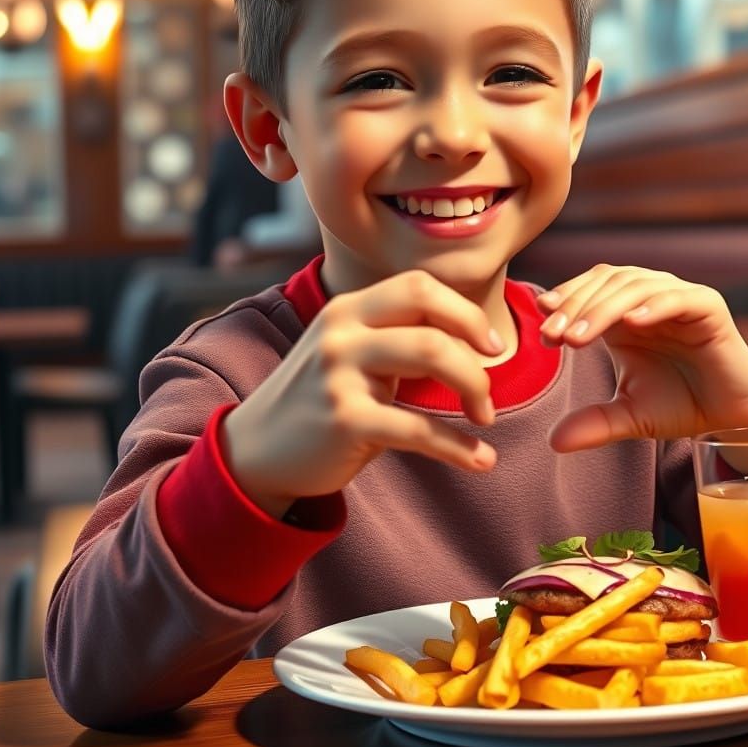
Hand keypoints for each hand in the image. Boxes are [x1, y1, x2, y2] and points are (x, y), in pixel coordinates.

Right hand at [222, 270, 503, 517]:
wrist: (256, 450)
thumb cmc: (320, 400)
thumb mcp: (349, 351)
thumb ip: (395, 334)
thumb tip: (470, 332)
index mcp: (348, 308)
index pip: (420, 286)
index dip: (464, 313)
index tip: (490, 345)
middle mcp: (342, 330)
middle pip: (433, 322)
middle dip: (476, 359)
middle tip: (488, 392)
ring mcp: (339, 372)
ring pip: (433, 355)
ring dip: (475, 389)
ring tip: (484, 418)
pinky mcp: (345, 419)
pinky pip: (419, 428)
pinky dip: (459, 447)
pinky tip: (481, 460)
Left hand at [536, 265, 747, 451]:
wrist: (732, 418)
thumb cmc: (681, 406)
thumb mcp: (630, 415)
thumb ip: (594, 423)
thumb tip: (553, 442)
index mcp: (625, 313)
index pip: (589, 289)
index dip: (565, 303)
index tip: (543, 332)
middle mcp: (649, 298)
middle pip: (606, 282)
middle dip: (576, 307)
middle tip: (554, 335)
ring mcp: (679, 297)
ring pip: (635, 286)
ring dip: (603, 308)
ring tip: (579, 337)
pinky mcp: (708, 307)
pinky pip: (678, 299)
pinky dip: (653, 306)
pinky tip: (631, 323)